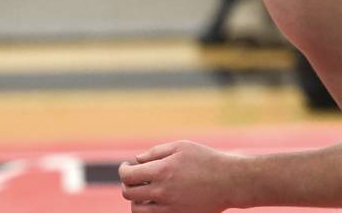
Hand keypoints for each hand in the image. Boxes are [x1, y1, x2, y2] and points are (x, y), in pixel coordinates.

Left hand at [119, 141, 244, 212]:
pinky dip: (149, 209)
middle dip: (127, 184)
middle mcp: (163, 192)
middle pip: (128, 194)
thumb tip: (136, 161)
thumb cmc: (205, 160)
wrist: (230, 182)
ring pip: (138, 210)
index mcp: (161, 171)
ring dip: (135, 200)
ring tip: (143, 190)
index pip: (127, 176)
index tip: (127, 167)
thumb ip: (154, 153)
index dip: (123, 170)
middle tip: (134, 178)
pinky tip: (155, 199)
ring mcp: (171, 208)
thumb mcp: (179, 147)